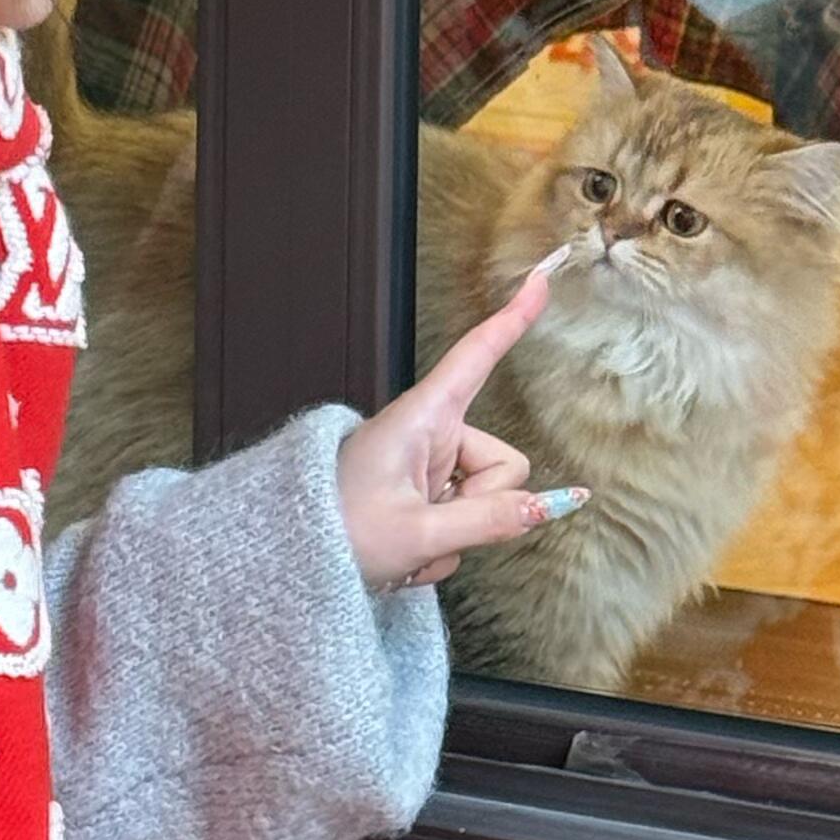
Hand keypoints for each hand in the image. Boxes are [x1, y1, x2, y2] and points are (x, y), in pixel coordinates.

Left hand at [335, 260, 586, 591]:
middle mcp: (428, 433)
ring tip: (407, 540)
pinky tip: (405, 549)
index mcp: (422, 418)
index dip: (511, 319)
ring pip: (487, 498)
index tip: (540, 280)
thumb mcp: (418, 533)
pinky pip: (464, 519)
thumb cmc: (338, 533)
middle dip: (482, 506)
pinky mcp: (424, 491)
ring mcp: (427, 463)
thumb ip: (489, 520)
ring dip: (456, 531)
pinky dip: (440, 542)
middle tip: (427, 529)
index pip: (475, 357)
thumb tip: (546, 506)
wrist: (292, 560)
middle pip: (502, 464)